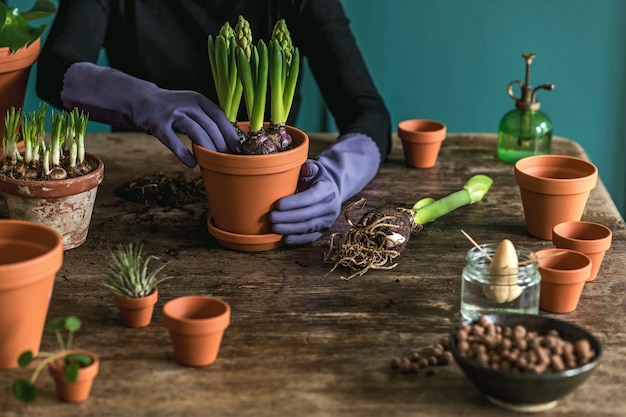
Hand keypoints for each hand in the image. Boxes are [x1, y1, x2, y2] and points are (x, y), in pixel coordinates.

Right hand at [61, 62, 239, 166]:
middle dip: (222, 144)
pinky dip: (184, 154)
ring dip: (208, 148)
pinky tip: (192, 164)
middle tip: (228, 159)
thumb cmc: (173, 109)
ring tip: (215, 162)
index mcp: (199, 100)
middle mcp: (187, 103)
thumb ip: (208, 119)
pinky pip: (174, 142)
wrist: (141, 99)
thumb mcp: (192, 107)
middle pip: (210, 126)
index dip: (230, 133)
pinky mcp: (158, 124)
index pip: (220, 117)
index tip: (239, 149)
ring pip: (196, 132)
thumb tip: (231, 140)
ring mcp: (172, 113)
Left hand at [269, 133, 380, 244]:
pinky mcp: (323, 230)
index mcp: (327, 190)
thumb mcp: (314, 169)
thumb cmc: (317, 178)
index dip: (293, 203)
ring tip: (274, 227)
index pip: (310, 198)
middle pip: (307, 215)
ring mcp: (327, 220)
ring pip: (307, 228)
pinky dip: (297, 240)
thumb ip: (307, 168)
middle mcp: (330, 206)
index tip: (277, 205)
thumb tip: (301, 168)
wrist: (332, 190)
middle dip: (287, 218)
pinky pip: (309, 238)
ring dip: (289, 229)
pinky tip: (284, 238)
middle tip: (270, 217)